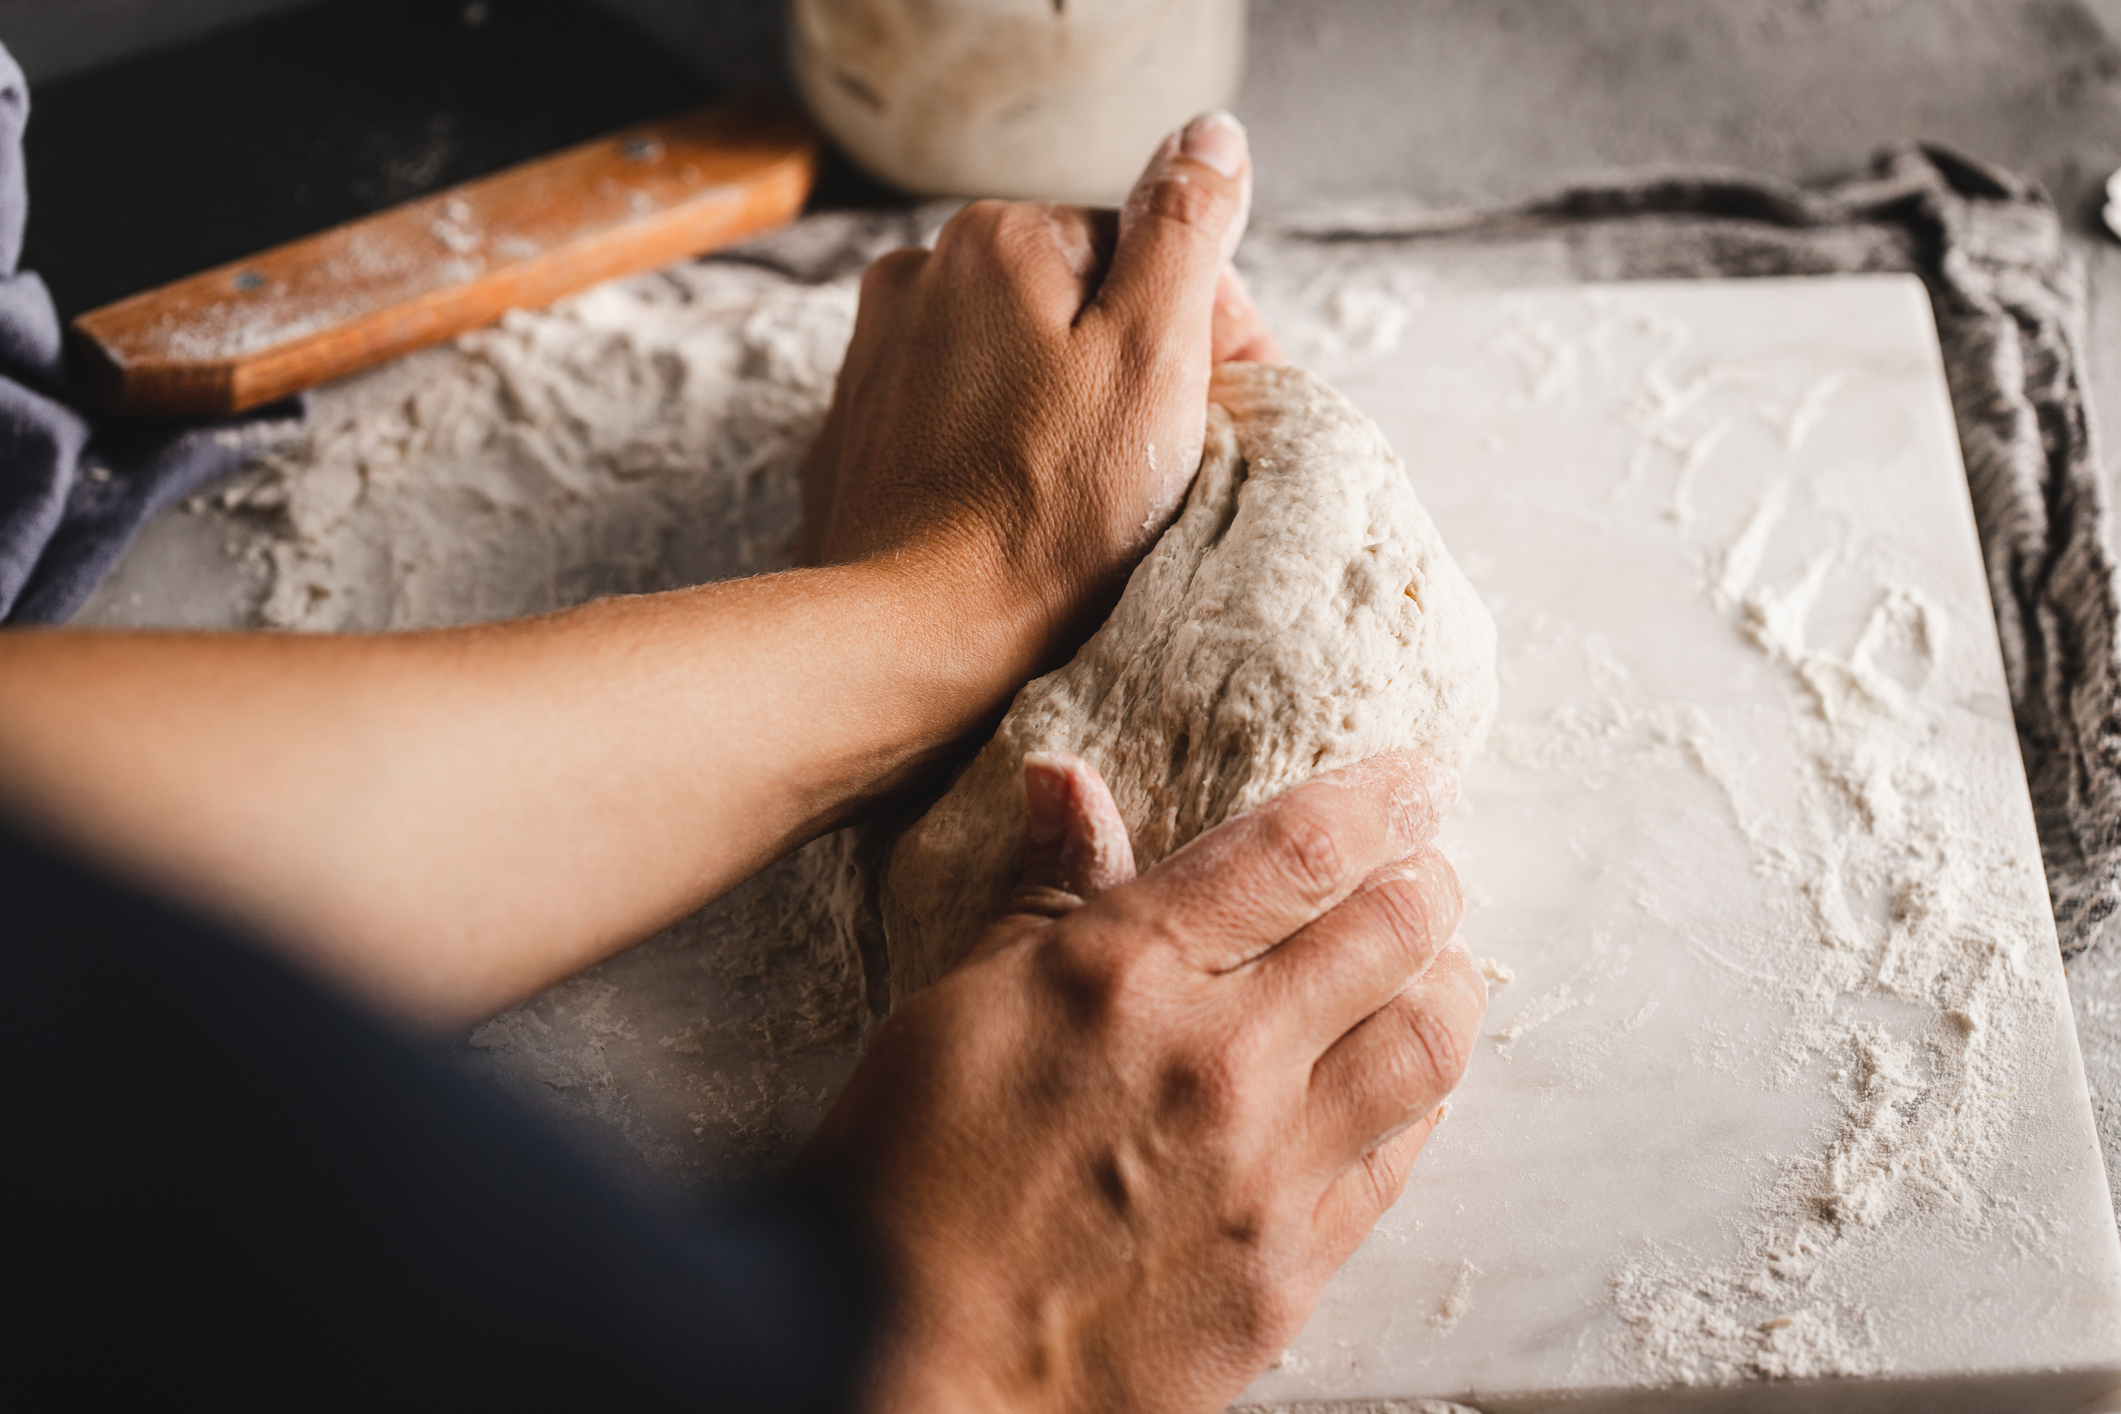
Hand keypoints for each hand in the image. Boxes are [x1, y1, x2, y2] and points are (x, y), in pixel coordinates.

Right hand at [798, 751, 1484, 1413]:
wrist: (906, 1366)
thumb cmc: (907, 1175)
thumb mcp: (960, 1002)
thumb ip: (1047, 893)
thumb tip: (1068, 782)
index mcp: (1129, 972)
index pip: (1299, 849)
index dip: (1380, 801)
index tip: (1418, 781)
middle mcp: (1220, 1059)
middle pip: (1394, 931)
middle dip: (1429, 882)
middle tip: (1428, 869)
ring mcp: (1268, 1170)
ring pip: (1427, 1043)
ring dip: (1449, 985)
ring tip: (1436, 966)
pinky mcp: (1291, 1269)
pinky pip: (1400, 1160)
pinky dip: (1418, 1100)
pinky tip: (1400, 1084)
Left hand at [800, 112, 1286, 694]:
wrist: (915, 635)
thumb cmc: (1050, 509)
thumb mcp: (1150, 354)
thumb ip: (1184, 228)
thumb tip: (1210, 136)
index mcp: (998, 237)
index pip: (1145, 254)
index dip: (1211, 336)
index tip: (1234, 413)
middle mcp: (920, 277)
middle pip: (1076, 306)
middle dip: (1136, 370)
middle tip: (1178, 468)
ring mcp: (877, 362)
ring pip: (1015, 364)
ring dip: (1068, 411)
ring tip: (1102, 501)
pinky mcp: (858, 442)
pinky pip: (959, 425)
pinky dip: (1002, 455)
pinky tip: (1031, 516)